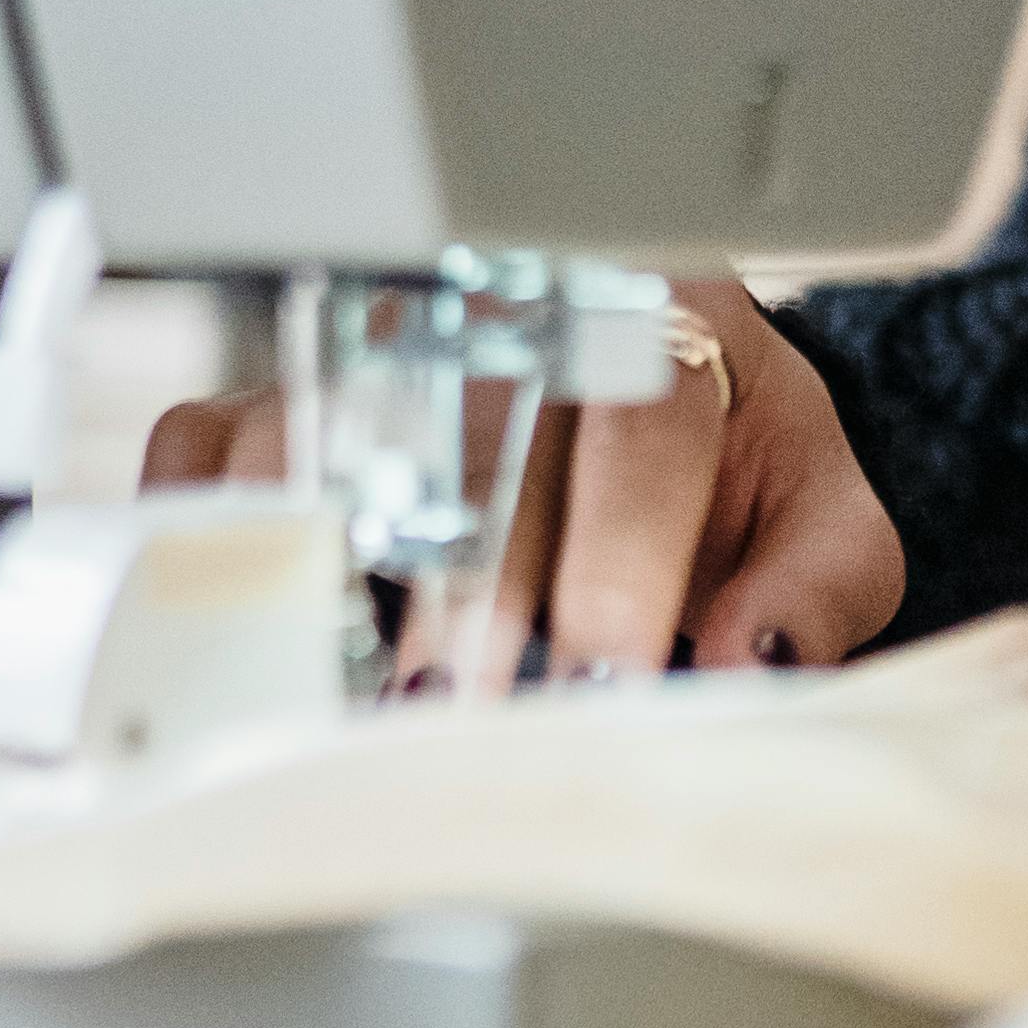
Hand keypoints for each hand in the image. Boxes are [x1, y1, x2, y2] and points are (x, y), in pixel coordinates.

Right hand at [143, 277, 904, 675]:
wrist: (658, 394)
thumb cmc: (731, 470)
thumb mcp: (825, 521)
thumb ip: (815, 592)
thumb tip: (741, 663)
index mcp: (664, 327)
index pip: (642, 426)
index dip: (625, 559)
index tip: (614, 672)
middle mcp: (510, 318)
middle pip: (474, 439)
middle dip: (473, 590)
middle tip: (473, 708)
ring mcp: (377, 353)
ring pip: (332, 436)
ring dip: (332, 568)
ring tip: (350, 690)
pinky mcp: (282, 397)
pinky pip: (204, 449)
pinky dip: (203, 533)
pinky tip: (238, 625)